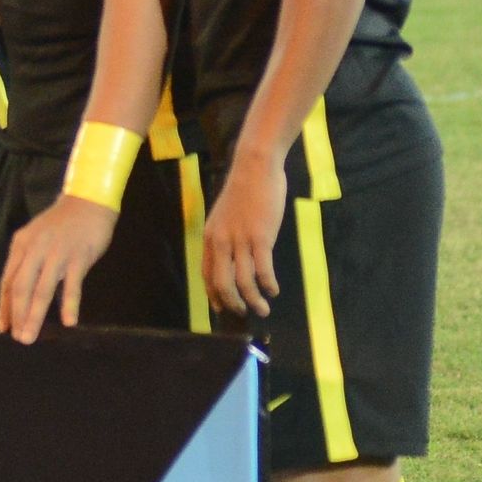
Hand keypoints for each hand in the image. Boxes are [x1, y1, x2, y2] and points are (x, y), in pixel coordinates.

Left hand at [0, 193, 121, 343]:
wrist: (88, 201)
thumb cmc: (62, 225)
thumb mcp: (36, 238)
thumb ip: (28, 262)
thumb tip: (20, 292)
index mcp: (21, 246)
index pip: (8, 281)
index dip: (4, 306)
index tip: (2, 327)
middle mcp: (35, 250)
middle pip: (21, 288)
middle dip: (17, 315)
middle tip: (18, 338)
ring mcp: (56, 253)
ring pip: (41, 289)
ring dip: (34, 315)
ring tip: (30, 336)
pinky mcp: (78, 256)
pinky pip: (72, 284)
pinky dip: (69, 304)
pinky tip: (68, 321)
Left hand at [201, 153, 288, 316]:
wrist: (254, 168)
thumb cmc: (244, 191)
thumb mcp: (225, 216)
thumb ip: (226, 236)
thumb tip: (233, 256)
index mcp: (210, 238)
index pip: (207, 275)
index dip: (214, 294)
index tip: (222, 308)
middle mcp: (221, 242)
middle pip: (222, 284)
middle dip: (232, 304)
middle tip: (244, 313)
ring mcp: (240, 240)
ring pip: (243, 281)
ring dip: (253, 300)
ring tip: (263, 309)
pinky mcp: (260, 237)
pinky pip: (263, 270)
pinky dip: (268, 285)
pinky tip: (274, 290)